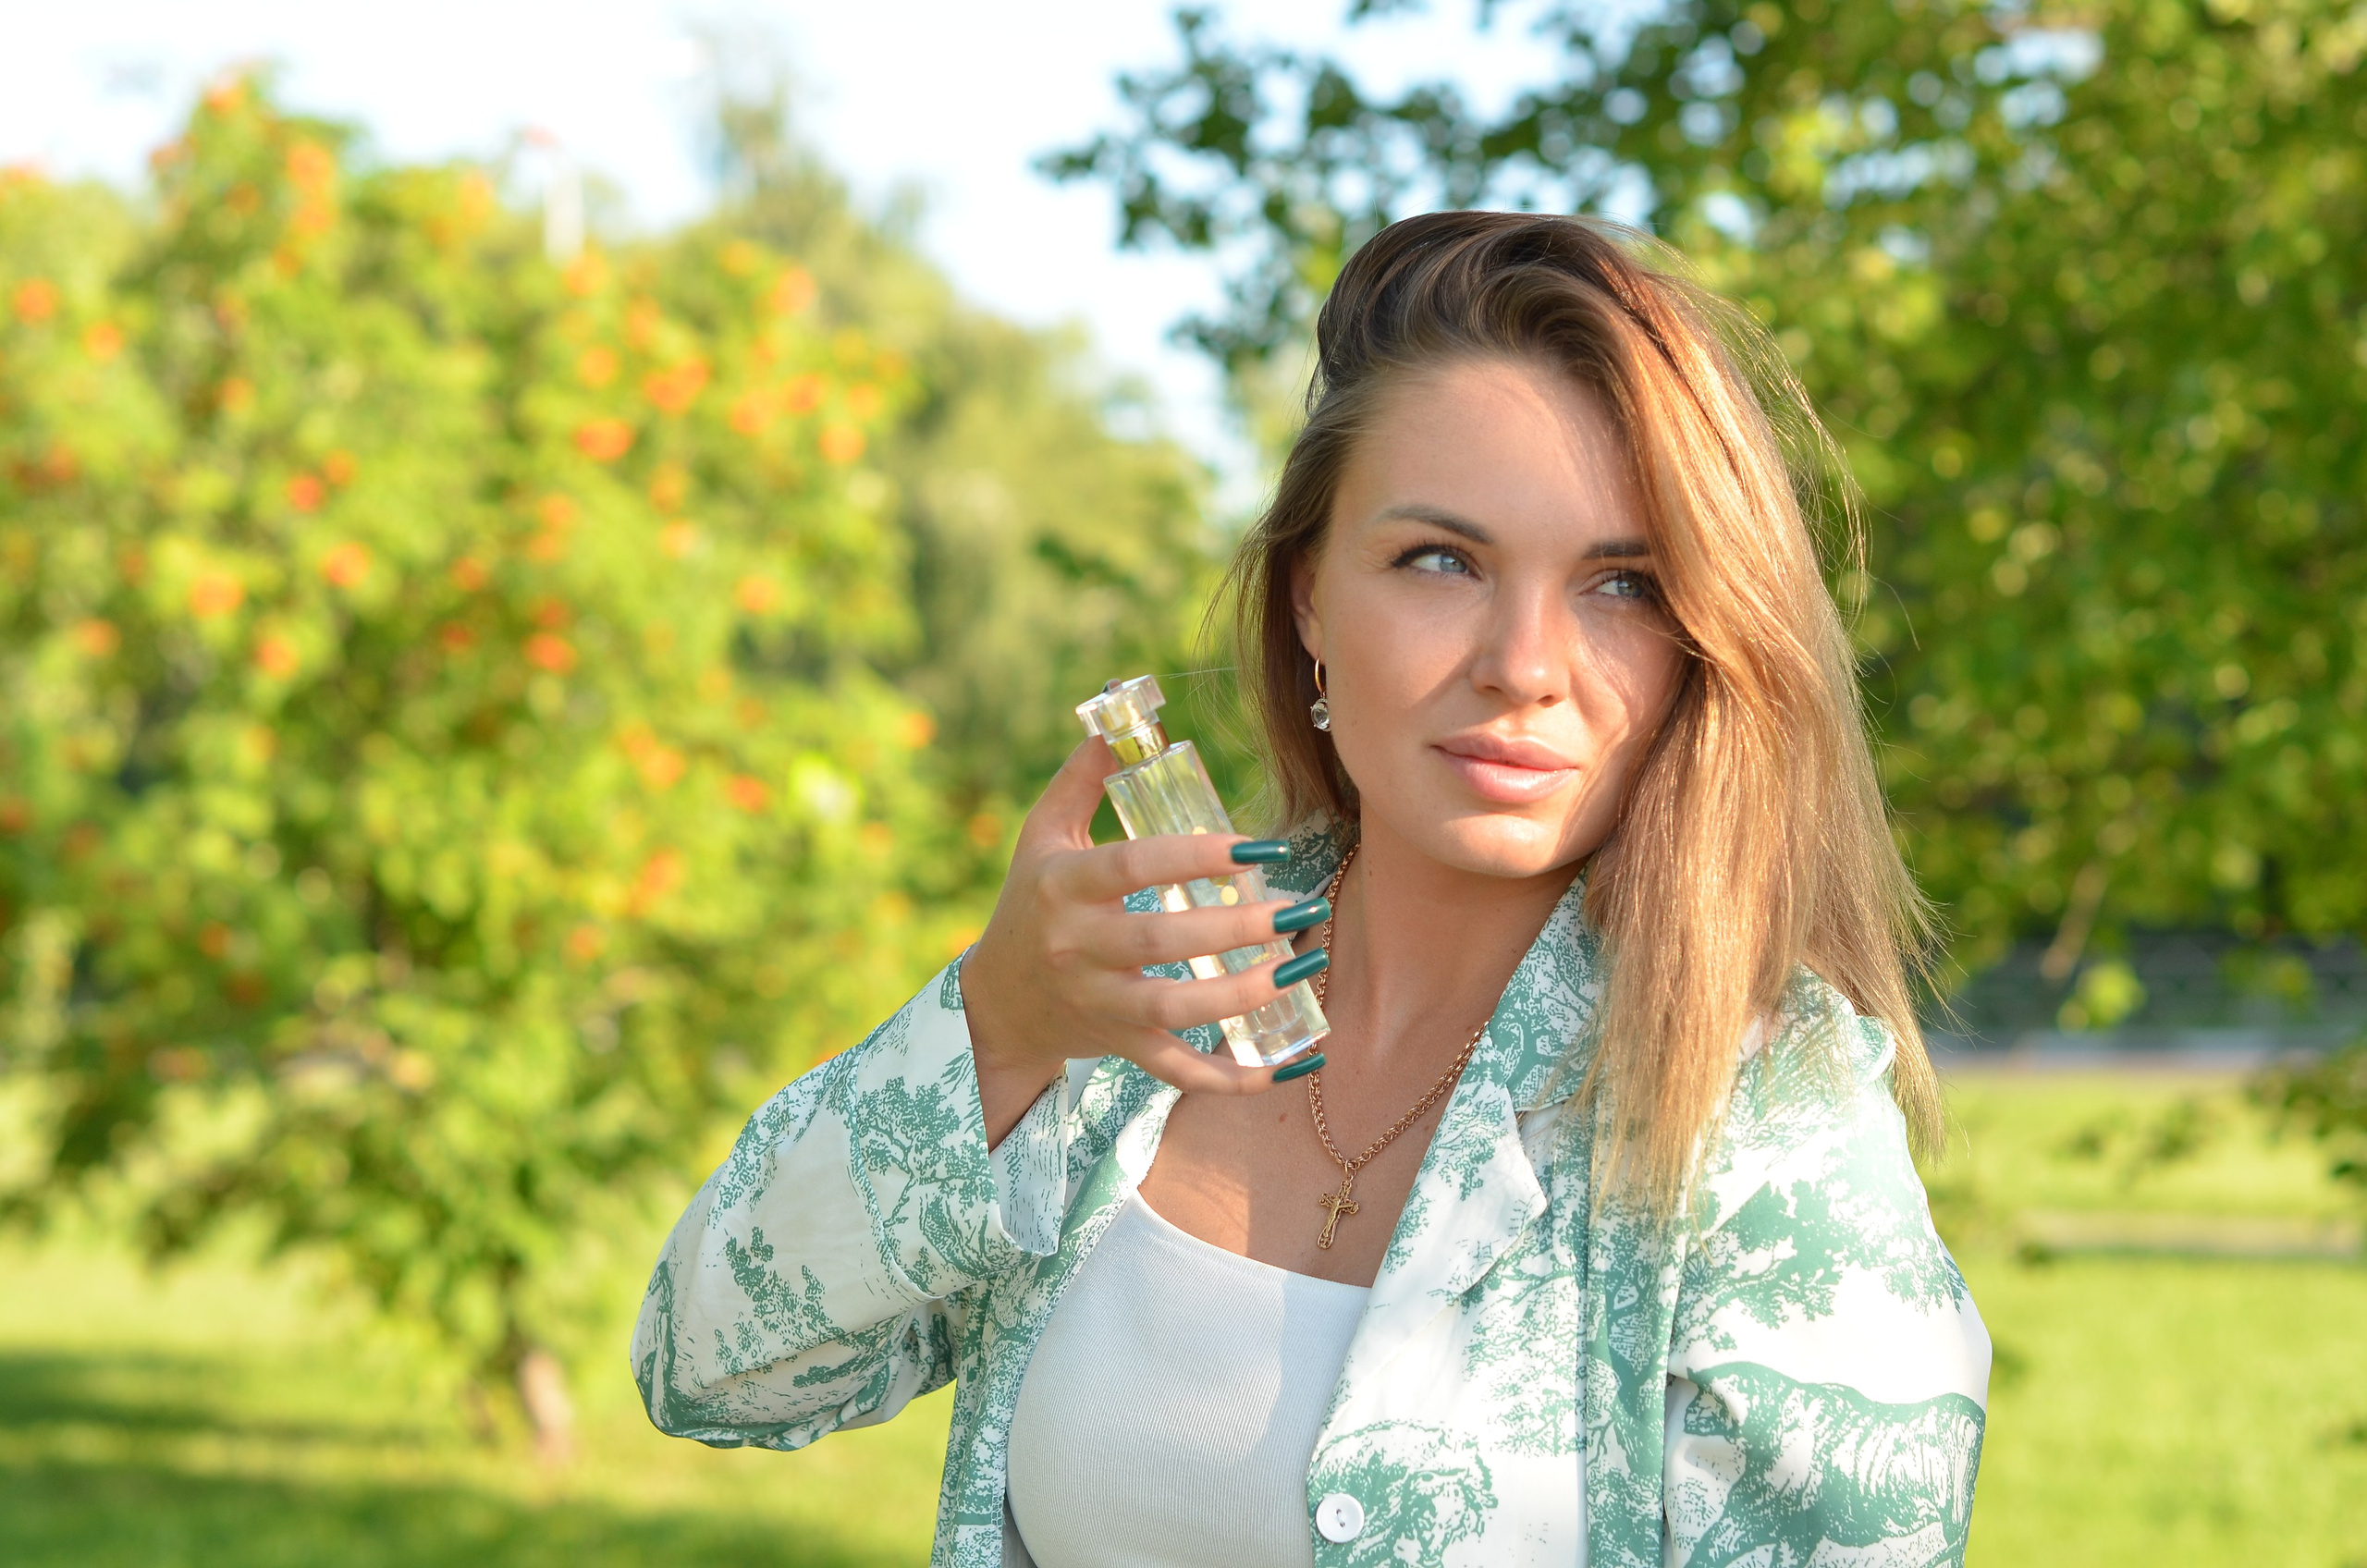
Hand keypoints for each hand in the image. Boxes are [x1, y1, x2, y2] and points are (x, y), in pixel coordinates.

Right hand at [960, 738, 1326, 1143]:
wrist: (997, 1002)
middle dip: (1234, 927)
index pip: (1132, 867)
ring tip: (1301, 967)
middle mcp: (1077, 949)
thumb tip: (1117, 720)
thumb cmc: (1030, 903)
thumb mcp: (1041, 837)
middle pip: (1160, 943)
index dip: (1195, 856)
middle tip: (1296, 909)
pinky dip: (1232, 1078)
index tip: (1257, 844)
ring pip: (1173, 1012)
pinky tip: (1288, 1065)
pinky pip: (1178, 1072)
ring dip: (1243, 997)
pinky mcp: (1118, 1048)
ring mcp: (1097, 1004)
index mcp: (1062, 887)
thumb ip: (1080, 781)